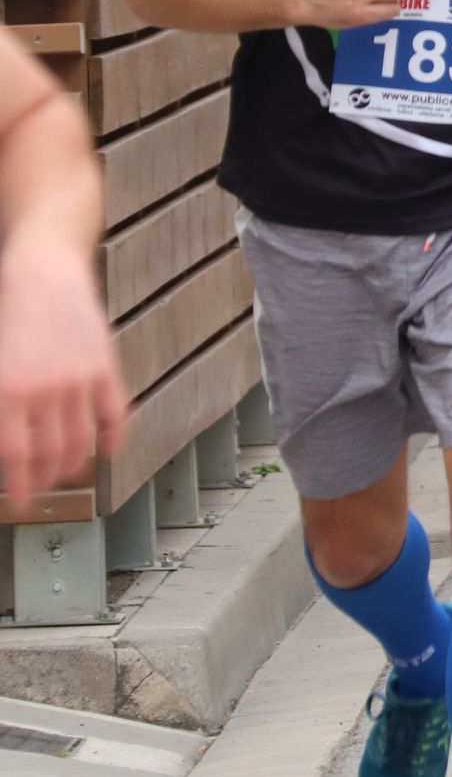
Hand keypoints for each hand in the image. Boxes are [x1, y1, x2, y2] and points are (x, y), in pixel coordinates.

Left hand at [0, 242, 126, 509]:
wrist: (40, 273)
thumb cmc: (6, 313)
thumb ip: (2, 406)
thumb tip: (9, 444)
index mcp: (6, 392)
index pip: (15, 457)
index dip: (19, 486)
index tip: (19, 503)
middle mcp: (43, 393)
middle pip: (49, 455)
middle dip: (44, 481)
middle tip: (39, 492)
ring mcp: (78, 381)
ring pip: (82, 441)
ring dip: (75, 465)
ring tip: (68, 475)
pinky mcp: (104, 369)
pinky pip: (115, 414)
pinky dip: (114, 438)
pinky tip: (107, 450)